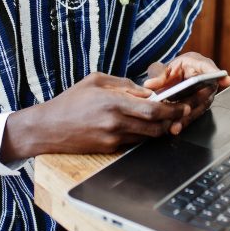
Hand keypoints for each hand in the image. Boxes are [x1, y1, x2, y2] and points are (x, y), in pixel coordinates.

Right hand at [0, 72, 188, 160]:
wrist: (48, 127)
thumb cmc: (71, 100)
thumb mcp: (96, 81)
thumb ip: (124, 84)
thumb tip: (147, 91)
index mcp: (112, 102)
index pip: (152, 109)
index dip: (171, 109)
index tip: (181, 106)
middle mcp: (115, 123)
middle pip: (155, 126)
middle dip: (171, 120)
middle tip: (179, 114)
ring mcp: (112, 139)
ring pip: (147, 136)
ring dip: (158, 128)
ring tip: (164, 118)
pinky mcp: (108, 149)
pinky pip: (133, 142)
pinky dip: (142, 134)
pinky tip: (142, 126)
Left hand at [143, 52, 229, 134]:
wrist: (170, 81)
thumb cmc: (170, 71)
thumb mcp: (162, 68)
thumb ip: (158, 75)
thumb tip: (150, 84)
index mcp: (198, 65)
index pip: (209, 68)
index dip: (217, 74)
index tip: (224, 79)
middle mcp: (206, 82)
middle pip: (204, 92)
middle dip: (194, 102)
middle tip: (186, 109)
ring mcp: (204, 96)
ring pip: (199, 107)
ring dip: (187, 117)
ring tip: (175, 126)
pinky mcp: (198, 108)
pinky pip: (192, 116)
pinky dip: (183, 122)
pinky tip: (175, 128)